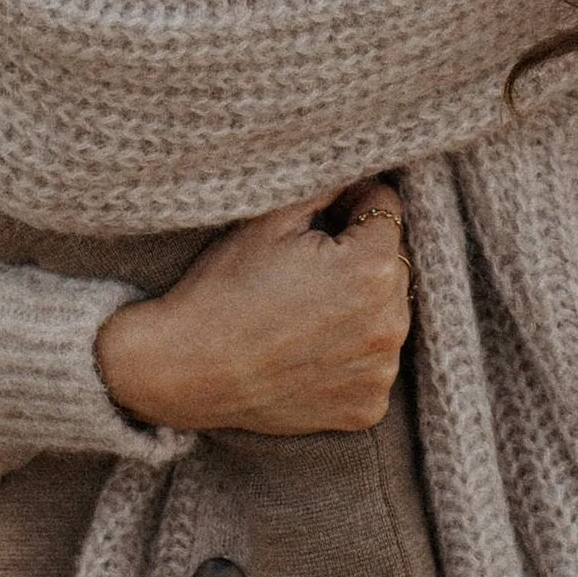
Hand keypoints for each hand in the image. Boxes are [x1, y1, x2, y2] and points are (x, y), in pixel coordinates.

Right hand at [96, 184, 407, 433]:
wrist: (184, 367)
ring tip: (306, 312)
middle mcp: (390, 323)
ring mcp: (380, 372)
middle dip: (360, 258)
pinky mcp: (367, 408)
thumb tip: (362, 168)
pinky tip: (310, 351)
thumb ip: (329, 183)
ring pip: (387, 316)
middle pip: (393, 265)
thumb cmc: (224, 287)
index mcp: (373, 267)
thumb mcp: (272, 218)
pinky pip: (374, 366)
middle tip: (305, 270)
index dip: (350, 207)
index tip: (318, 221)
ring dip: (362, 308)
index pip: (387, 211)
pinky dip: (351, 356)